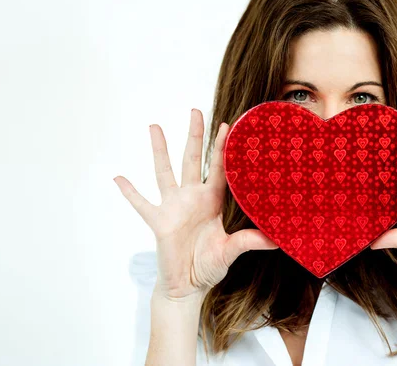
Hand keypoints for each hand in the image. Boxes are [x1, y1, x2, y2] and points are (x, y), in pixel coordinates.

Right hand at [114, 109, 278, 301]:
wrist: (188, 285)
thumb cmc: (209, 265)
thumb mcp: (231, 251)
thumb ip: (250, 241)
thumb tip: (278, 240)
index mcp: (213, 201)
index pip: (220, 168)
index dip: (222, 148)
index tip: (227, 125)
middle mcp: (193, 198)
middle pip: (193, 159)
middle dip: (195, 136)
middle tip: (196, 111)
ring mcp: (174, 207)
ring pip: (165, 172)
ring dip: (160, 150)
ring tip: (155, 127)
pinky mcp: (158, 221)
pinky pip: (141, 204)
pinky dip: (130, 192)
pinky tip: (118, 177)